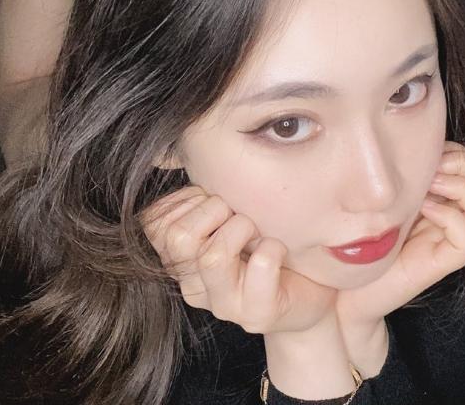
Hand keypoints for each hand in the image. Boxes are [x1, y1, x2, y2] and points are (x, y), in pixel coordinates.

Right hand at [140, 186, 337, 334]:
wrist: (311, 289)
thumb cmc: (264, 238)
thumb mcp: (227, 211)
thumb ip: (202, 192)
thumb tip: (184, 150)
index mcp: (178, 258)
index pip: (153, 224)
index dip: (187, 200)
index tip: (215, 200)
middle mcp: (192, 285)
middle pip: (178, 238)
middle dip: (213, 210)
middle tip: (238, 213)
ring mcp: (223, 304)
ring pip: (213, 257)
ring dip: (242, 228)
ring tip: (258, 231)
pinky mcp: (257, 315)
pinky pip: (260, 268)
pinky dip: (273, 248)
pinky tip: (279, 249)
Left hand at [335, 140, 464, 331]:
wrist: (344, 283)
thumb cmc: (361, 231)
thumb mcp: (386, 188)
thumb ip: (407, 169)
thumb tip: (418, 137)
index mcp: (446, 196)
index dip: (457, 152)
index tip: (424, 153)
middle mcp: (456, 218)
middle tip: (432, 171)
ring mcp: (451, 242)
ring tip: (429, 189)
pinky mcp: (441, 264)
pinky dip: (451, 218)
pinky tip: (422, 211)